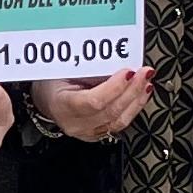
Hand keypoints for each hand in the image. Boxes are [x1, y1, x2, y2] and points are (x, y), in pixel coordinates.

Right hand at [31, 70, 154, 143]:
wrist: (45, 99)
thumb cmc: (51, 81)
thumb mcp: (62, 69)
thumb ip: (86, 68)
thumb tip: (114, 59)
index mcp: (62, 106)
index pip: (93, 101)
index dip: (114, 88)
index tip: (128, 72)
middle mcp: (76, 124)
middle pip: (111, 112)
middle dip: (132, 91)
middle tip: (144, 73)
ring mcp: (87, 132)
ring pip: (119, 121)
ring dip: (137, 100)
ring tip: (146, 82)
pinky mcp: (97, 133)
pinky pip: (120, 124)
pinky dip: (133, 108)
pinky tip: (141, 94)